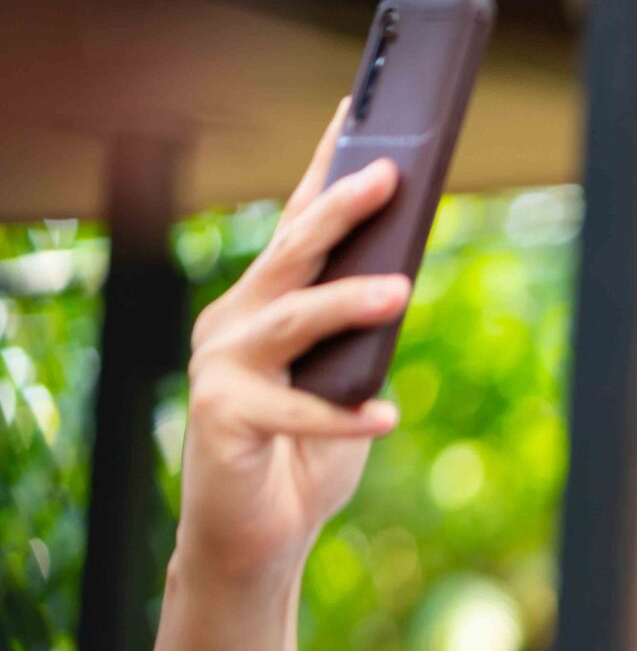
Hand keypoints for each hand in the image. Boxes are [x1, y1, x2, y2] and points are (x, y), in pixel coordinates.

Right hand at [179, 99, 407, 585]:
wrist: (256, 537)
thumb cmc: (306, 455)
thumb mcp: (347, 383)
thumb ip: (363, 339)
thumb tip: (401, 281)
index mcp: (262, 303)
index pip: (296, 223)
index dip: (325, 168)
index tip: (357, 113)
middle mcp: (233, 322)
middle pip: (292, 254)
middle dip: (341, 209)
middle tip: (390, 176)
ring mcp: (222, 367)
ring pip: (292, 321)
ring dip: (348, 303)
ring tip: (401, 289)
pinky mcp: (223, 417)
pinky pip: (297, 411)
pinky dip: (344, 414)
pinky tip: (388, 414)